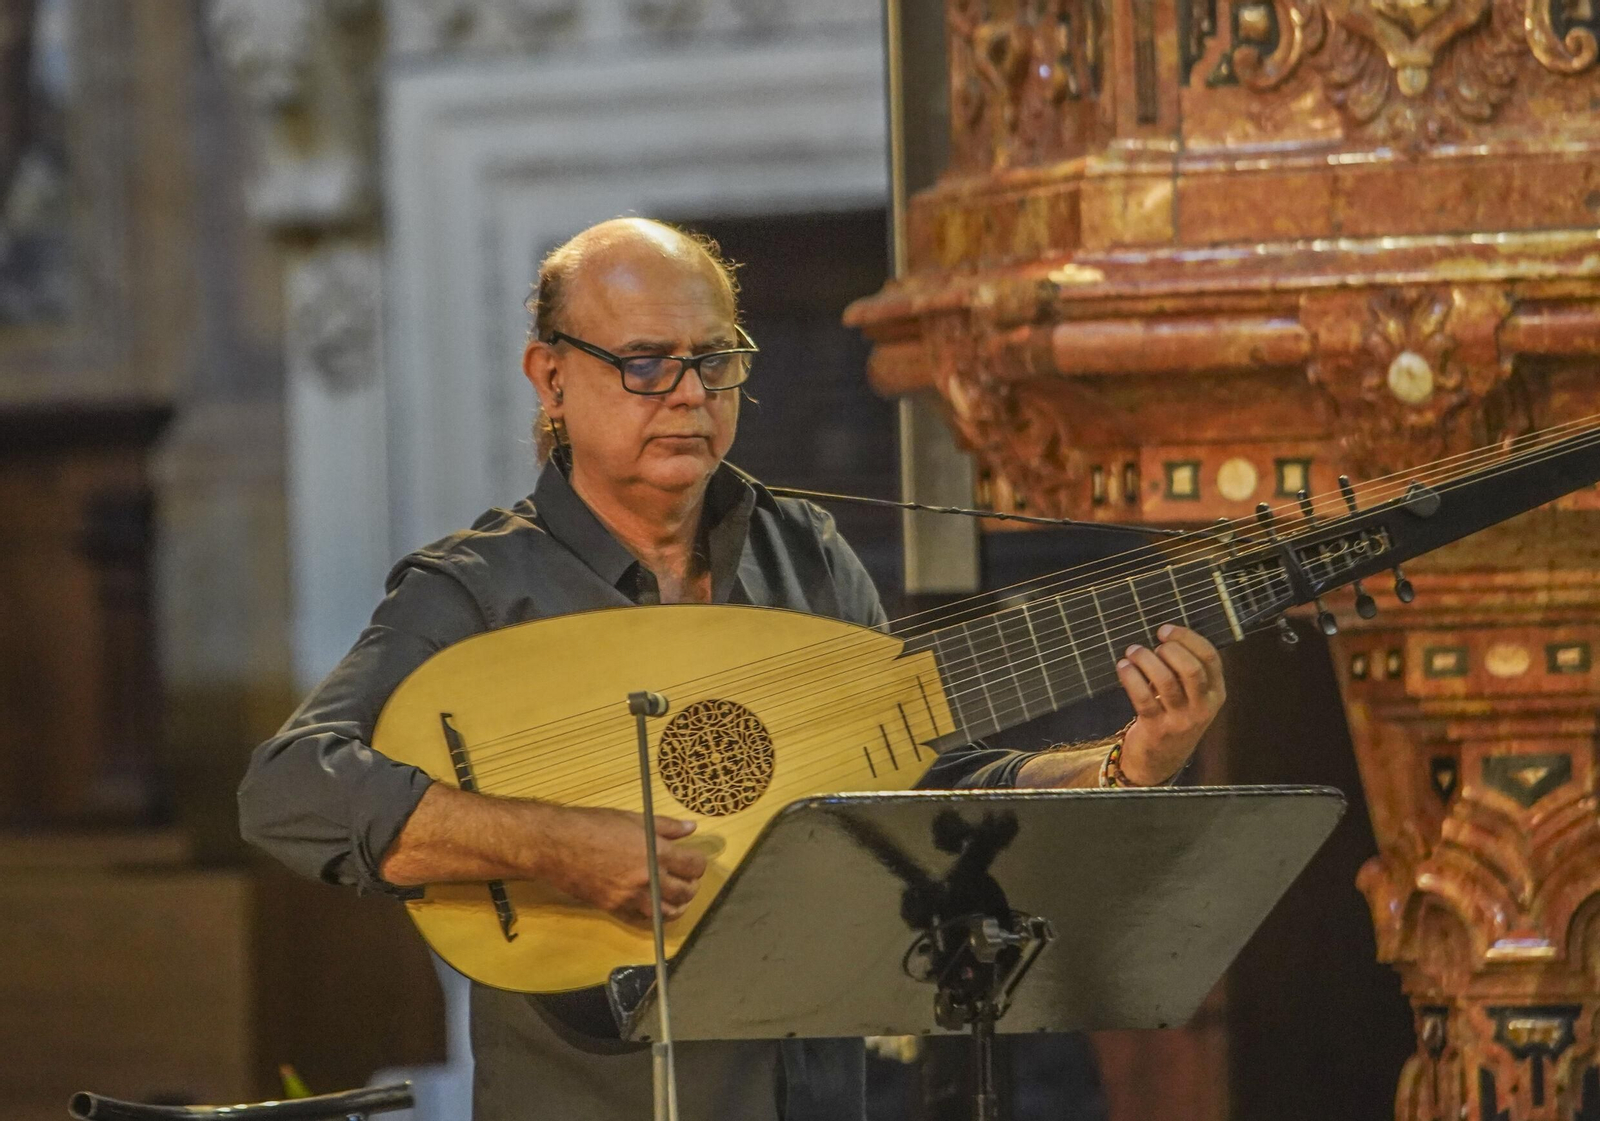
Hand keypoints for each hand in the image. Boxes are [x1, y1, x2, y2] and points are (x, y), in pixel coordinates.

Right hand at [537, 805, 707, 921]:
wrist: (556, 845)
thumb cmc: (592, 825)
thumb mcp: (632, 818)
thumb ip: (666, 826)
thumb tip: (690, 827)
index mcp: (656, 851)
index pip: (693, 866)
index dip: (698, 864)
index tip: (693, 861)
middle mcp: (648, 877)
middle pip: (685, 892)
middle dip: (691, 886)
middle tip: (687, 879)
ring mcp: (631, 896)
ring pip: (667, 912)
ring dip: (676, 905)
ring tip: (674, 896)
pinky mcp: (614, 908)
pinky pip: (643, 919)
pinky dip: (653, 915)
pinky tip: (653, 906)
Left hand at [1115, 624, 1225, 784]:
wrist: (1161, 760)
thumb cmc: (1175, 717)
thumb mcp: (1192, 697)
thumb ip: (1186, 670)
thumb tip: (1164, 636)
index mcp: (1215, 692)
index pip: (1210, 657)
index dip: (1187, 637)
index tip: (1165, 630)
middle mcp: (1202, 707)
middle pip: (1191, 669)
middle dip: (1170, 650)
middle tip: (1153, 646)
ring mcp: (1180, 720)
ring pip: (1165, 681)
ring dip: (1145, 660)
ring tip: (1133, 652)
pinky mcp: (1156, 728)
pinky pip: (1143, 697)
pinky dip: (1131, 678)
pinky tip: (1123, 667)